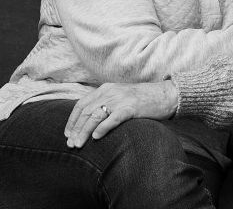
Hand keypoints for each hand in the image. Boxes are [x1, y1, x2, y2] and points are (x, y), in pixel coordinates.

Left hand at [64, 81, 178, 147]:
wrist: (165, 94)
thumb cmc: (142, 99)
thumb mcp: (120, 96)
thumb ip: (106, 103)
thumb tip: (89, 121)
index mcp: (105, 88)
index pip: (81, 104)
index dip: (72, 120)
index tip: (67, 133)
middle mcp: (110, 92)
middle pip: (86, 111)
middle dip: (76, 129)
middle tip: (70, 144)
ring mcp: (120, 99)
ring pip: (96, 116)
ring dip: (84, 132)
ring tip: (79, 144)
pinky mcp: (131, 108)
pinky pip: (113, 118)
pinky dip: (102, 128)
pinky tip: (96, 137)